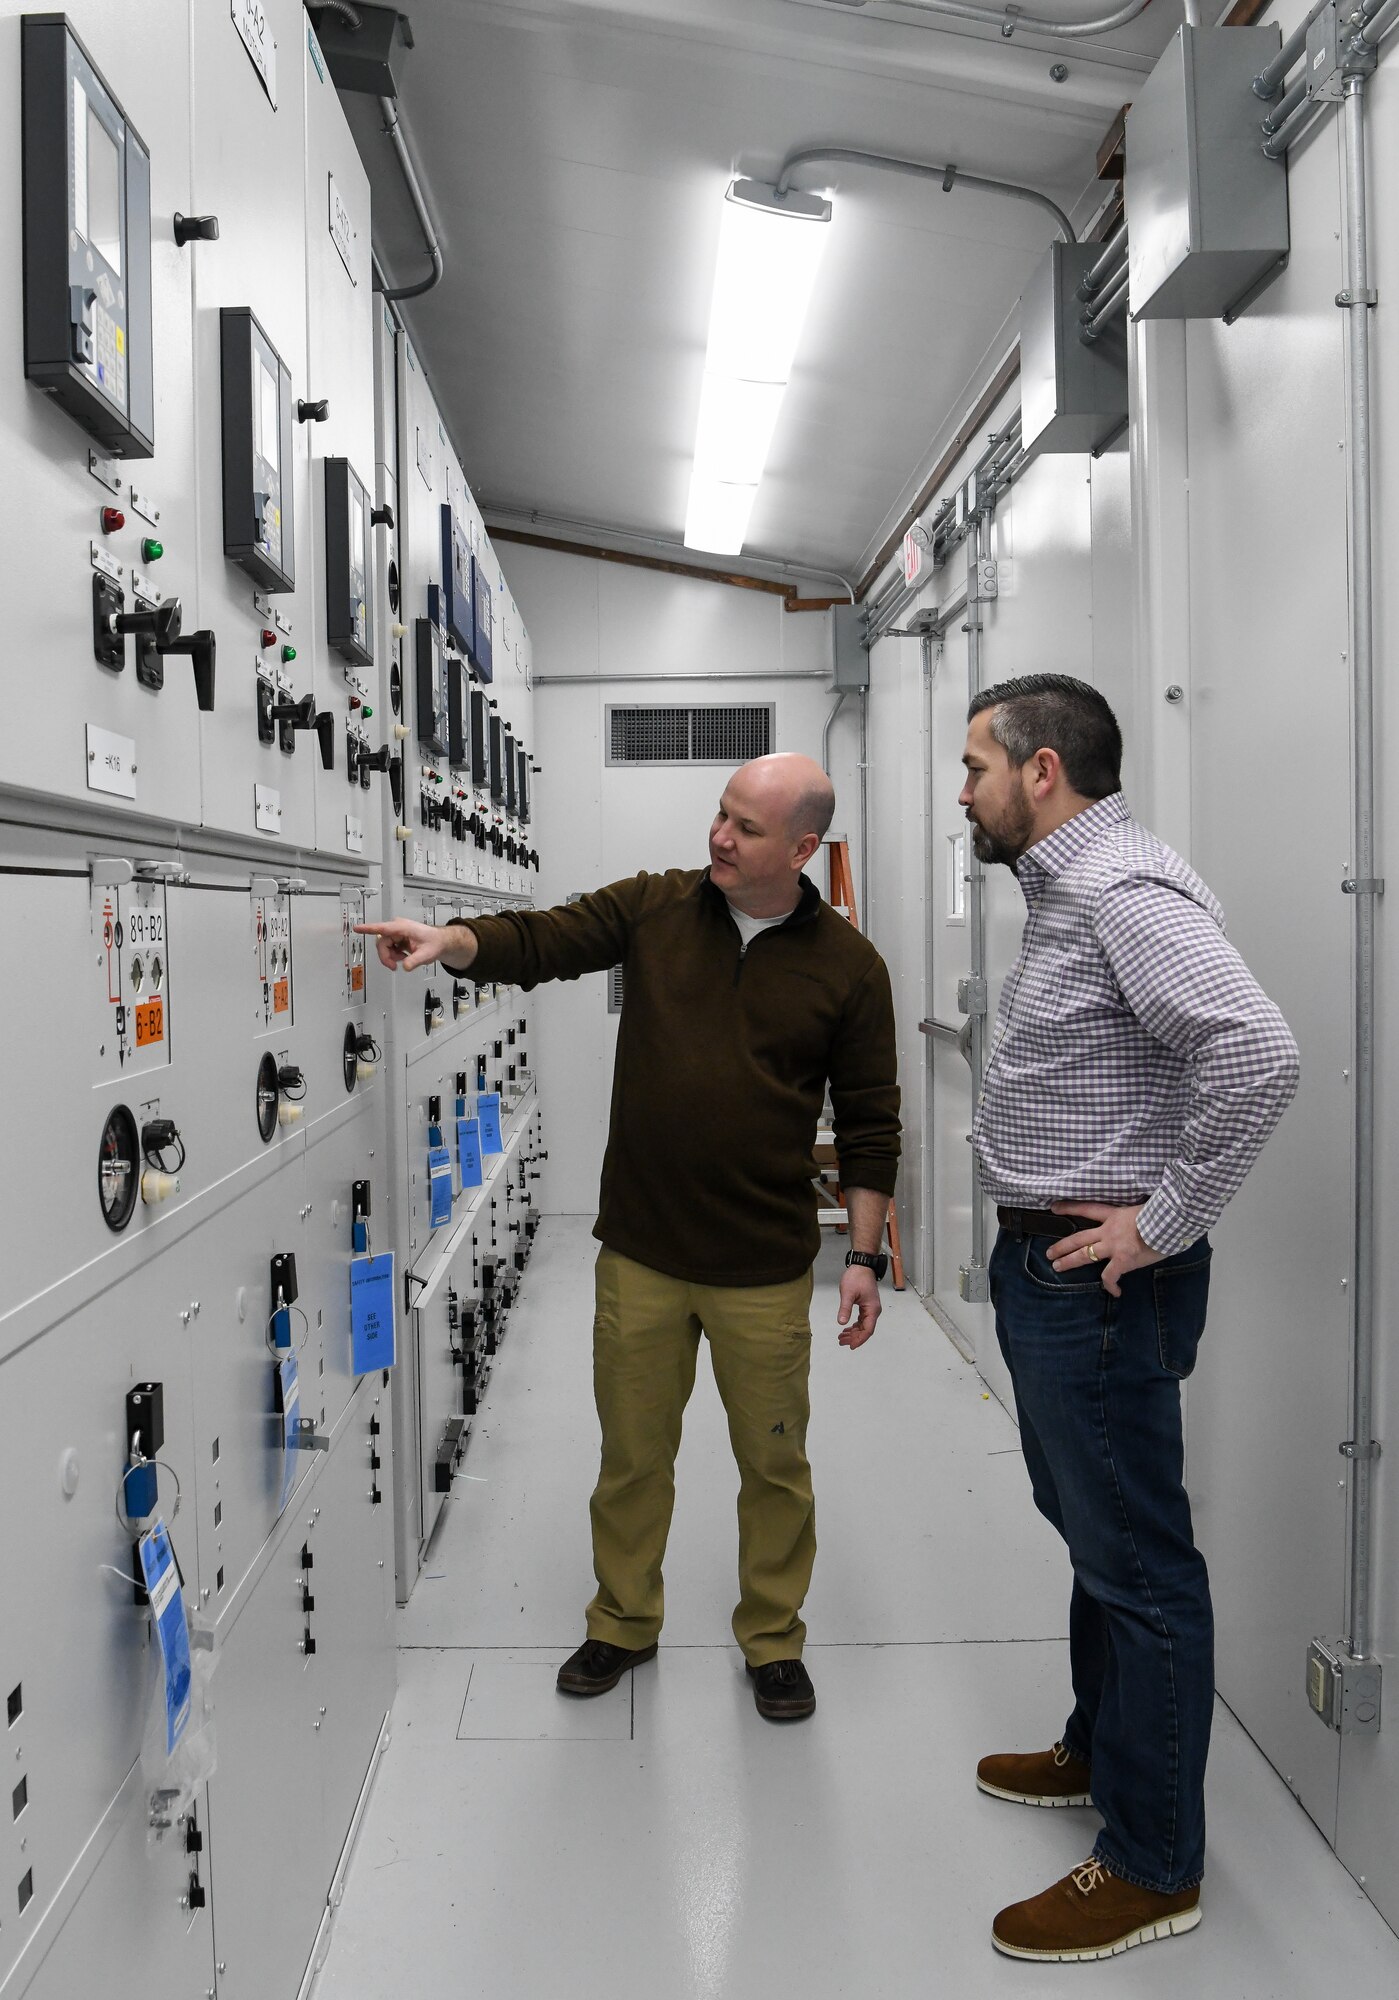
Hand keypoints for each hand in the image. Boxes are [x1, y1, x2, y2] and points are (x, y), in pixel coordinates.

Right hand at [355, 918, 455, 971]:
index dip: (368, 929)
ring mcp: (396, 933)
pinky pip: (388, 948)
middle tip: (393, 967)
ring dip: (391, 956)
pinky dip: (394, 955)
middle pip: (381, 943)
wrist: (438, 941)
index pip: (383, 928)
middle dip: (386, 956)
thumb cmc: (434, 942)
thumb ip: (416, 960)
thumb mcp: (427, 954)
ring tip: (404, 959)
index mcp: (403, 927)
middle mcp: (397, 928)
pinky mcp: (396, 938)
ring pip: (383, 946)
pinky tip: (403, 956)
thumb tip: (405, 966)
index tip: (357, 928)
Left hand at [836, 1265, 880, 1348]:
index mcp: (872, 1310)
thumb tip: (841, 1323)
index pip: (868, 1330)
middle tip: (841, 1342)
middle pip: (865, 1330)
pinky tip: (846, 1329)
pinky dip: (854, 1326)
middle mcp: (874, 1311)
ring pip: (863, 1326)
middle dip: (854, 1337)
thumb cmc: (856, 1278)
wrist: (862, 1266)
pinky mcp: (867, 1306)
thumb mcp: (848, 1294)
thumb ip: (845, 1309)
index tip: (851, 1346)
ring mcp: (871, 1309)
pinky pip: (862, 1320)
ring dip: (853, 1332)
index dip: (859, 1339)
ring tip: (841, 1337)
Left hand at [1048, 1202, 1163, 1298]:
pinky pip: (1110, 1276)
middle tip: (1049, 1253)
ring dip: (1069, 1261)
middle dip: (1062, 1246)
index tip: (1054, 1208)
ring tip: (1057, 1266)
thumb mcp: (1143, 1210)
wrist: (1169, 1222)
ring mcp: (1113, 1246)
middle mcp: (1109, 1230)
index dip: (1069, 1208)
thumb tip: (1138, 1227)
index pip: (1088, 1209)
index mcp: (1114, 1215)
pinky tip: (1114, 1292)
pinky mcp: (1122, 1260)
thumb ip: (1134, 1219)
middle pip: (1079, 1238)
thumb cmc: (1162, 1214)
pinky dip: (1111, 1285)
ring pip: (1084, 1254)